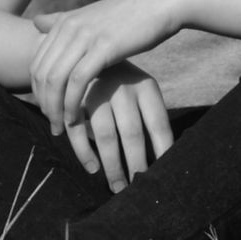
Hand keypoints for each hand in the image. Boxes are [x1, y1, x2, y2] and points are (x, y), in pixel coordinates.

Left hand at [29, 0, 184, 134]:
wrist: (163, 3)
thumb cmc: (132, 15)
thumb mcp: (94, 15)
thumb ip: (64, 21)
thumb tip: (36, 21)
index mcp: (65, 21)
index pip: (37, 63)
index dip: (38, 92)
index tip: (48, 111)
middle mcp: (70, 26)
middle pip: (42, 73)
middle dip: (44, 104)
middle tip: (54, 125)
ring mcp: (85, 36)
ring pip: (55, 79)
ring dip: (55, 109)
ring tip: (63, 127)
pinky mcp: (103, 47)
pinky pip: (77, 81)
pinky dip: (72, 104)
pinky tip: (77, 119)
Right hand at [67, 61, 172, 191]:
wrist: (86, 51)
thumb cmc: (123, 83)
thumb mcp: (140, 90)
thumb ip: (148, 117)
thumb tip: (164, 158)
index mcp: (146, 86)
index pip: (159, 124)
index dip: (163, 151)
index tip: (165, 174)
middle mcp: (124, 88)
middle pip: (133, 134)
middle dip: (136, 164)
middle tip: (139, 188)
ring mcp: (99, 91)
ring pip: (106, 136)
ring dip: (112, 166)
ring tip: (118, 187)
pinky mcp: (75, 98)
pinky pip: (79, 131)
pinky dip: (84, 152)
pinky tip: (92, 168)